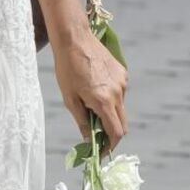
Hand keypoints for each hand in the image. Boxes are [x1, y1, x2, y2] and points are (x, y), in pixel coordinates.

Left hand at [55, 29, 128, 157]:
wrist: (74, 38)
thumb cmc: (67, 69)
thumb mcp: (70, 99)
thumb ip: (82, 122)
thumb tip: (90, 141)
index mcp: (104, 101)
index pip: (116, 132)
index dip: (110, 145)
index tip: (101, 151)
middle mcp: (118, 92)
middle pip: (122, 123)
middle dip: (111, 133)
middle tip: (96, 135)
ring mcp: (122, 82)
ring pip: (121, 107)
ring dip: (110, 114)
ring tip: (91, 105)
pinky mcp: (123, 72)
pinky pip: (120, 92)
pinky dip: (111, 98)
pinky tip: (95, 88)